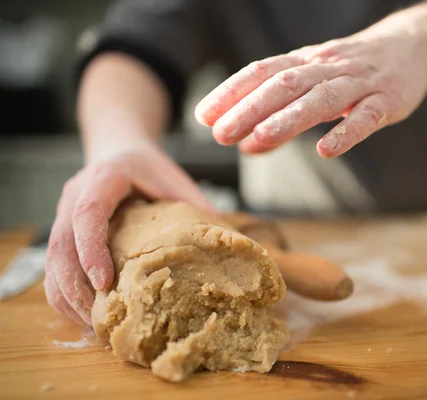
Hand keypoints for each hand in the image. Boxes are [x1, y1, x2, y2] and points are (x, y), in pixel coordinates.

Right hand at [44, 141, 212, 324]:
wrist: (121, 153)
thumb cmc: (149, 169)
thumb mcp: (174, 180)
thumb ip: (193, 206)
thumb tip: (225, 243)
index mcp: (104, 178)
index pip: (87, 214)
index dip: (92, 249)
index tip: (104, 282)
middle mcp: (75, 195)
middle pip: (60, 244)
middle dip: (75, 285)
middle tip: (100, 318)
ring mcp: (62, 214)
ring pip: (51, 260)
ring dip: (68, 296)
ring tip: (93, 325)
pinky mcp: (62, 233)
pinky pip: (53, 267)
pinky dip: (65, 294)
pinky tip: (85, 316)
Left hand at [195, 28, 426, 156]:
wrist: (410, 46)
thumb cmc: (351, 70)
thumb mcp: (314, 84)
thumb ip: (280, 114)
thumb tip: (244, 145)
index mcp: (306, 61)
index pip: (263, 72)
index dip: (232, 92)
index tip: (204, 115)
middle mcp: (328, 67)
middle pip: (285, 84)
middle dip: (250, 108)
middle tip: (221, 134)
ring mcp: (359, 83)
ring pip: (321, 98)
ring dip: (289, 118)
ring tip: (260, 138)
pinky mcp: (387, 100)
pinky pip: (367, 117)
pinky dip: (346, 132)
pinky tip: (327, 149)